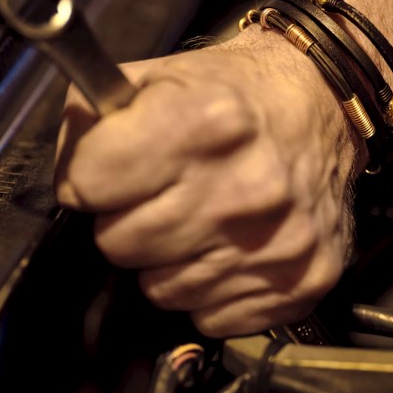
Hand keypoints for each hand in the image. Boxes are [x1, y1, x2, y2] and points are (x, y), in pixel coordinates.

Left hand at [54, 28, 364, 337]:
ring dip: (166, 260)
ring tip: (196, 217)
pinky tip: (228, 246)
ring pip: (160, 291)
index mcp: (204, 123)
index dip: (88, 176)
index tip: (109, 170)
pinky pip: (210, 316)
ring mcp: (277, 242)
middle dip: (125, 220)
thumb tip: (68, 182)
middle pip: (117, 244)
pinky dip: (210, 289)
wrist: (324, 103)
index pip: (88, 183)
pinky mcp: (301, 282)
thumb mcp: (155, 76)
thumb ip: (91, 119)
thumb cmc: (232, 94)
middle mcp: (245, 188)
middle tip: (158, 194)